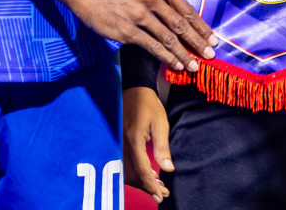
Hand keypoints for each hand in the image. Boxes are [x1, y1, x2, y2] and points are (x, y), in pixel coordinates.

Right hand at [69, 0, 215, 72]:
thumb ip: (166, 3)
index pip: (187, 10)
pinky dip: (167, 57)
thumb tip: (189, 25)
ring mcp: (139, 13)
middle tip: (210, 55)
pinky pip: (153, 46)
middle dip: (198, 42)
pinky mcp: (128, 29)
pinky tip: (176, 64)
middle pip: (181, 24)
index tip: (213, 40)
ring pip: (168, 38)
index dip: (202, 27)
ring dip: (184, 54)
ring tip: (194, 66)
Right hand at [123, 86, 172, 202]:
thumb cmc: (148, 105)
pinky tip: (146, 173)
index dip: (151, 186)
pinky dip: (134, 173)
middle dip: (147, 187)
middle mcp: (122, 145)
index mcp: (133, 140)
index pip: (141, 170)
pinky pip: (122, 164)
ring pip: (125, 172)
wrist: (133, 89)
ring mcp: (117, 144)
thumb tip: (169, 169)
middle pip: (131, 175)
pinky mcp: (116, 143)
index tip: (160, 197)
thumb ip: (162, 147)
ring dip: (140, 182)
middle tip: (162, 193)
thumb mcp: (160, 124)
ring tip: (157, 184)